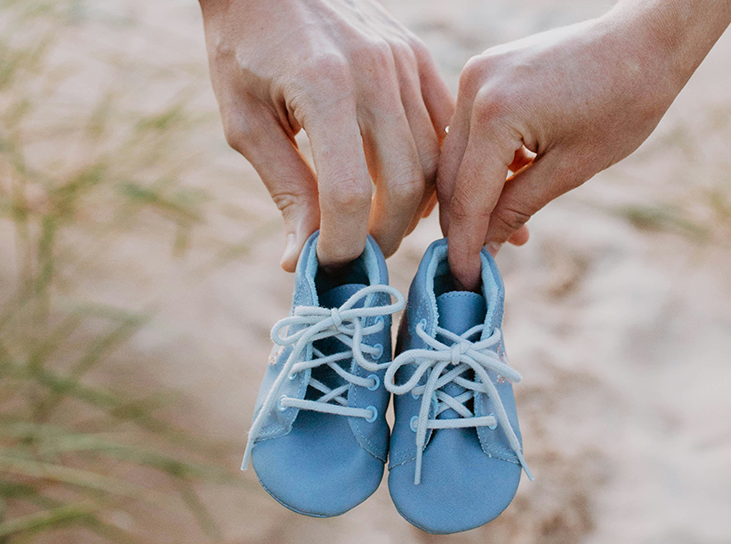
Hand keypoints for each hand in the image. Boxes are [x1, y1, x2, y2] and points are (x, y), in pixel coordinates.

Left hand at [200, 0, 453, 269]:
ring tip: (381, 226)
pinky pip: (442, 129)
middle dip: (383, 235)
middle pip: (404, 184)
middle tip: (361, 254)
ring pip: (432, 161)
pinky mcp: (417, 57)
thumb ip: (284, 189)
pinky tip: (406, 190)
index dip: (342, 243)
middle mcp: (375, 71)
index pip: (348, 192)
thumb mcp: (245, 122)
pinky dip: (431, 170)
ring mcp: (404, 61)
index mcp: (323, 86)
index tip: (329, 265)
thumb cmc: (244, 48)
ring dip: (411, 209)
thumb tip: (302, 259)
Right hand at [437, 2, 730, 289]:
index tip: (464, 281)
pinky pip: (469, 133)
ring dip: (473, 198)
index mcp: (496, 113)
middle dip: (463, 225)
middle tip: (479, 264)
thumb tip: (485, 250)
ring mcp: (475, 76)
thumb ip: (517, 209)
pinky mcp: (483, 74)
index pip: (467, 197)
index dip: (464, 245)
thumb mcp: (571, 169)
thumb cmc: (623, 102)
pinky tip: (509, 190)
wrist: (644, 41)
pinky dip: (482, 167)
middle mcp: (473, 88)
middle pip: (450, 177)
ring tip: (505, 232)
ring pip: (455, 157)